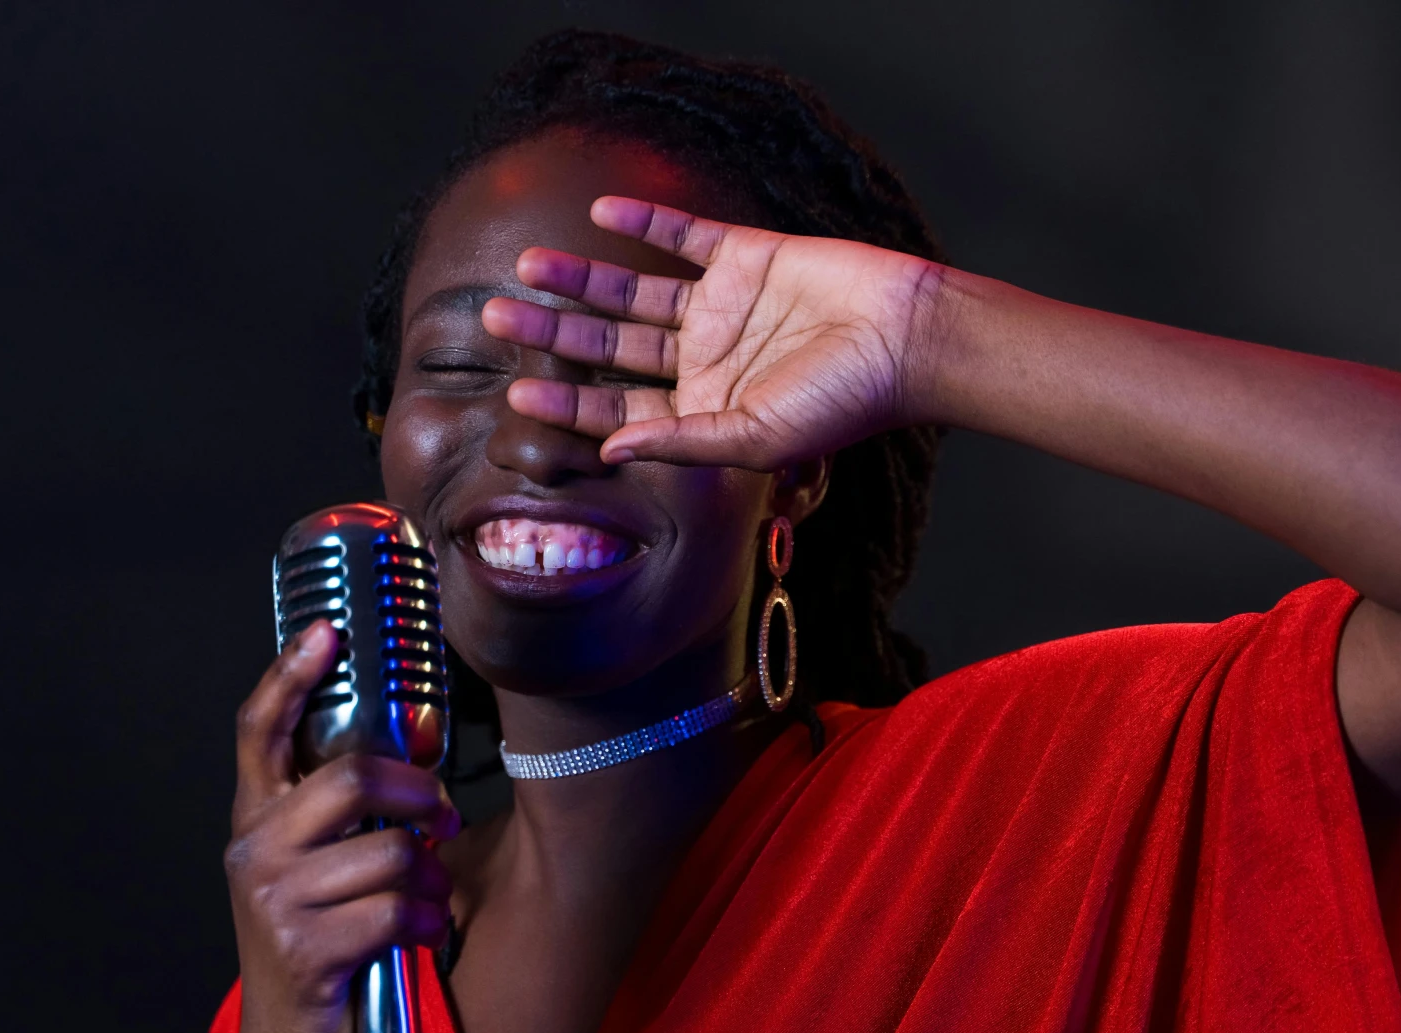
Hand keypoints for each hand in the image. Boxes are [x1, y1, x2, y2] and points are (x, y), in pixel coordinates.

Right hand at [221, 620, 459, 1032]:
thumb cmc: (317, 944)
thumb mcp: (314, 871)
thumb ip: (342, 816)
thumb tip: (415, 760)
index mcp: (256, 820)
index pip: (260, 730)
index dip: (290, 676)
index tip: (327, 632)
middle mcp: (255, 850)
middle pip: (354, 779)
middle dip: (421, 795)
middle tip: (443, 817)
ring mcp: (275, 901)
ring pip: (393, 854)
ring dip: (432, 881)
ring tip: (427, 902)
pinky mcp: (308, 949)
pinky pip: (398, 911)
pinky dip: (427, 924)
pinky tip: (420, 936)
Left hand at [480, 196, 945, 467]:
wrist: (905, 337)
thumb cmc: (843, 403)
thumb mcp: (757, 439)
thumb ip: (682, 443)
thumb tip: (609, 450)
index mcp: (704, 412)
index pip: (618, 408)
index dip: (567, 402)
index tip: (515, 394)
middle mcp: (704, 361)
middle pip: (610, 347)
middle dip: (554, 334)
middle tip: (494, 318)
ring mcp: (721, 307)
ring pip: (632, 293)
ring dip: (582, 279)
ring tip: (528, 266)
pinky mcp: (744, 257)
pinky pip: (682, 239)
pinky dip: (642, 225)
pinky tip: (598, 215)